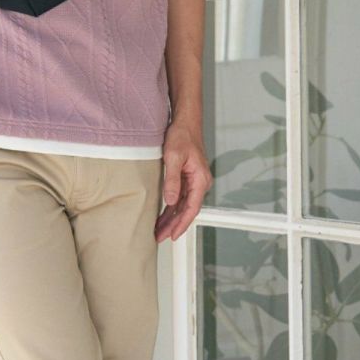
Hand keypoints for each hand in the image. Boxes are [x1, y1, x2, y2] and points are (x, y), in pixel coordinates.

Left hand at [155, 121, 211, 242]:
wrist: (185, 122)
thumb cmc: (182, 135)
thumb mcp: (173, 157)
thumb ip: (172, 180)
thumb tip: (171, 200)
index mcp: (200, 179)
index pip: (192, 208)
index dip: (182, 223)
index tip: (173, 235)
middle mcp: (199, 182)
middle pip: (187, 210)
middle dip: (174, 225)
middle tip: (161, 237)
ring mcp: (193, 181)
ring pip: (183, 206)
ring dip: (171, 219)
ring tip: (159, 231)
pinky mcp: (186, 178)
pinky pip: (179, 198)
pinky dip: (171, 208)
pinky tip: (162, 216)